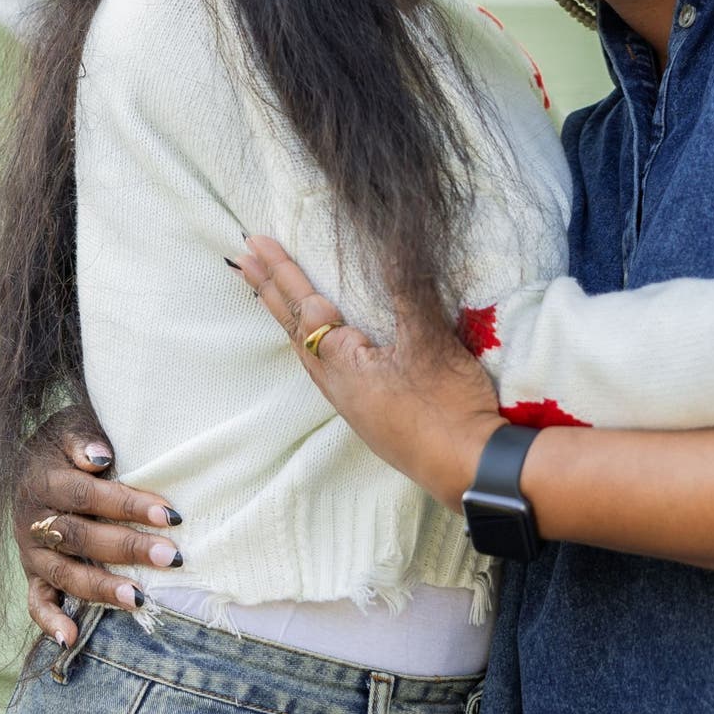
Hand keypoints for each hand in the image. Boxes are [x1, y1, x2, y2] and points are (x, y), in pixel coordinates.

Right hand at [13, 407, 183, 645]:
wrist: (30, 462)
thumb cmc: (66, 444)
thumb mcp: (70, 426)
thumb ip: (83, 439)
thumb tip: (100, 458)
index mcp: (41, 479)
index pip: (87, 494)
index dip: (128, 504)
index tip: (170, 515)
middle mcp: (32, 518)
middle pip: (80, 536)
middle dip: (128, 547)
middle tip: (171, 557)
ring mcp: (30, 551)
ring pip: (64, 573)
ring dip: (101, 588)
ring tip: (138, 599)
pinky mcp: (31, 574)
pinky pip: (35, 602)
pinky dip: (50, 621)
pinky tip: (70, 640)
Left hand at [235, 236, 504, 511]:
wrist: (470, 472)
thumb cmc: (448, 406)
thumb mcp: (431, 342)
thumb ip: (408, 289)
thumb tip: (395, 242)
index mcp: (344, 362)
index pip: (303, 306)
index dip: (280, 272)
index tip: (252, 244)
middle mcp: (337, 384)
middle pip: (294, 329)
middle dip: (270, 291)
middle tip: (244, 260)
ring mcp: (352, 405)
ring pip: (307, 353)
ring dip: (289, 319)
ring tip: (271, 295)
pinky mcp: (370, 417)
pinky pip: (325, 370)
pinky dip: (312, 344)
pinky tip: (323, 347)